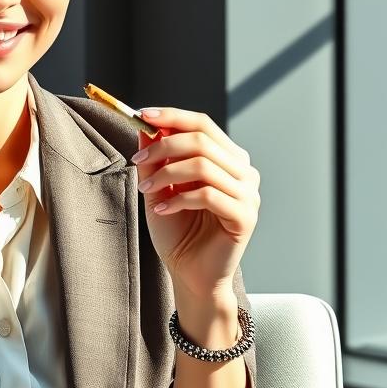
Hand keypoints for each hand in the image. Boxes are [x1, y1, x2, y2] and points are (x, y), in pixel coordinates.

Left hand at [130, 106, 260, 301]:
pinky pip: (208, 195)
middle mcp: (243, 172)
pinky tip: (162, 209)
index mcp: (227, 159)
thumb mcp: (158, 188)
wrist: (188, 273)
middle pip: (203, 140)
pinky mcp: (245, 217)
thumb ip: (155, 158)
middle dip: (164, 146)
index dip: (173, 117)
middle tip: (137, 160)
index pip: (203, 124)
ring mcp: (249, 194)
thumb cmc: (177, 230)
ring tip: (146, 190)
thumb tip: (146, 126)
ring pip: (203, 166)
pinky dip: (178, 199)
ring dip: (166, 175)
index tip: (143, 115)